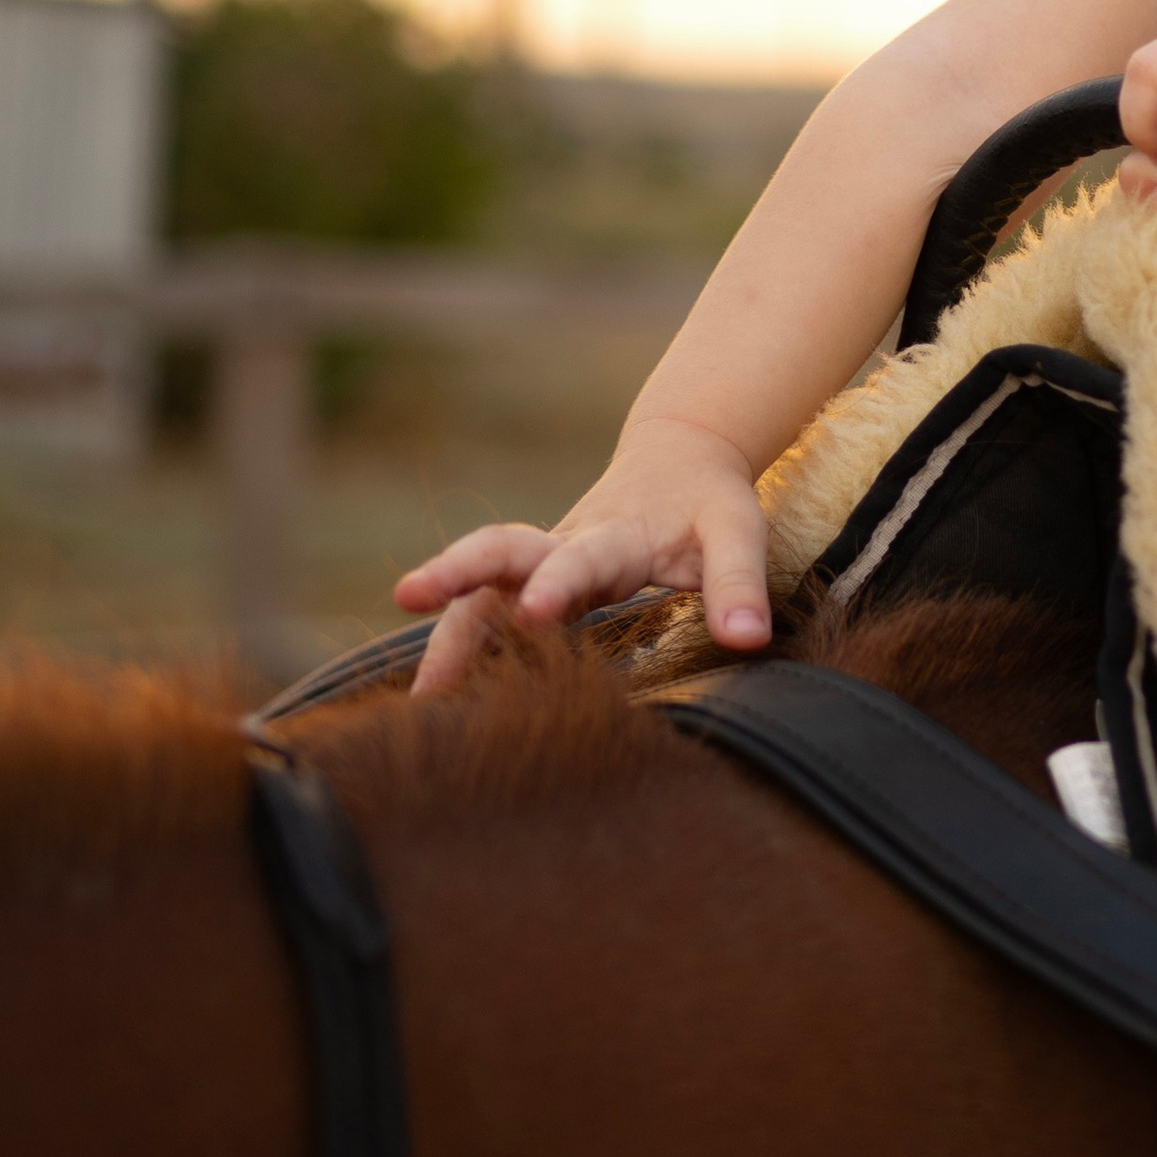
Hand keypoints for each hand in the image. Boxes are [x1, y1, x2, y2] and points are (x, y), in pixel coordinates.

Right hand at [393, 413, 771, 696]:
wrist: (677, 460)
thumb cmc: (708, 502)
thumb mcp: (737, 530)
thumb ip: (739, 584)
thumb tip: (746, 641)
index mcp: (614, 534)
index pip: (579, 557)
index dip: (556, 582)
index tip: (535, 612)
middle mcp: (564, 544)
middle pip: (499, 551)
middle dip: (456, 572)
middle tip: (409, 596)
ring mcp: (541, 564)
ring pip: (482, 588)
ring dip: (446, 628)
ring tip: (420, 695)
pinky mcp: (532, 582)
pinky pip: (486, 610)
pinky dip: (459, 644)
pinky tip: (440, 696)